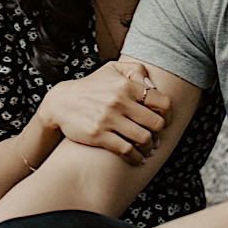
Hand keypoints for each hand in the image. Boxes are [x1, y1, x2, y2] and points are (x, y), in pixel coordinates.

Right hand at [37, 60, 168, 163]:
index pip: (162, 103)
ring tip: (146, 148)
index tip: (163, 121)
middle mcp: (119, 102)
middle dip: (159, 133)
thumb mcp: (111, 69)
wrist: (60, 103)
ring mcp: (108, 119)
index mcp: (126, 85)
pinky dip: (136, 157)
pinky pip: (127, 150)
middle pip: (156, 123)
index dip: (167, 115)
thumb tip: (152, 85)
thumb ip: (136, 70)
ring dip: (149, 147)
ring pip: (144, 139)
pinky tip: (135, 158)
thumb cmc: (91, 87)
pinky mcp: (99, 135)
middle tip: (155, 136)